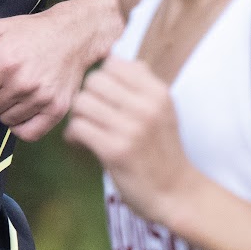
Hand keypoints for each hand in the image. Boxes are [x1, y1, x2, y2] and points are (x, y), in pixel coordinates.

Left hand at [0, 0, 123, 140]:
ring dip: (6, 109)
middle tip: (3, 80)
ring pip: (6, 121)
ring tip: (17, 88)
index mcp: (6, 62)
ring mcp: (42, 98)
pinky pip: (27, 134)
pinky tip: (24, 107)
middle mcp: (24, 83)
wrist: (72, 35)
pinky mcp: (57, 110)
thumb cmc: (29, 31)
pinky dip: (21, 125)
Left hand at [64, 57, 194, 223]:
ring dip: (78, 116)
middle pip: (93, 81)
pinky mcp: (115, 151)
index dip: (103, 79)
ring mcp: (131, 129)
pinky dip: (74, 135)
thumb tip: (115, 56)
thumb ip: (142, 82)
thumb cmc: (163, 149)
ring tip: (87, 128)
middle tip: (91, 114)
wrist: (176, 193)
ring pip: (82, 102)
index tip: (104, 97)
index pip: (113, 64)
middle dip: (88, 97)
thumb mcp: (163, 109)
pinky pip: (78, 127)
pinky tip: (82, 143)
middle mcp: (146, 106)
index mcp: (157, 92)